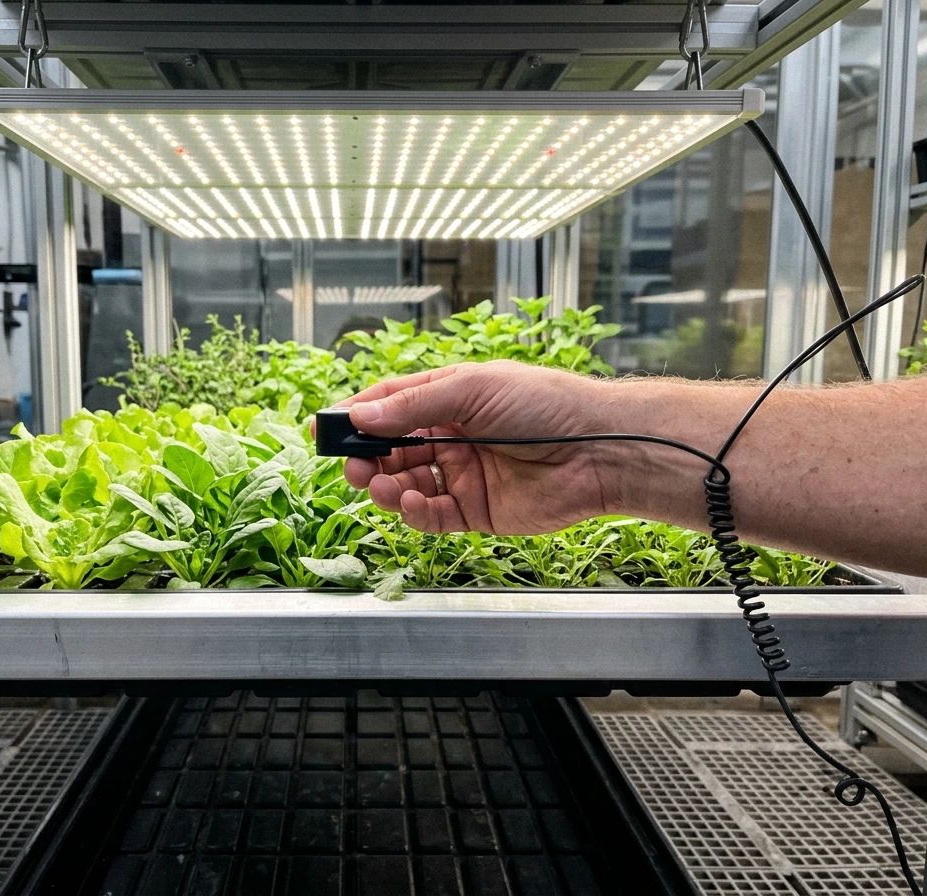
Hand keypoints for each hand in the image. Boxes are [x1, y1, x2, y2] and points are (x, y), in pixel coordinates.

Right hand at [332, 360, 621, 533]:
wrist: (598, 450)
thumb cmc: (545, 404)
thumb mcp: (473, 390)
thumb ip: (414, 407)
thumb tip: (362, 415)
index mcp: (450, 399)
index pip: (391, 405)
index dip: (358, 416)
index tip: (328, 427)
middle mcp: (452, 437)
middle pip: (391, 449)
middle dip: (366, 458)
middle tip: (350, 466)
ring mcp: (463, 475)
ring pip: (405, 485)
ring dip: (384, 487)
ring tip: (378, 487)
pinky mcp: (475, 511)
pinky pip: (431, 516)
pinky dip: (413, 512)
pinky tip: (408, 503)